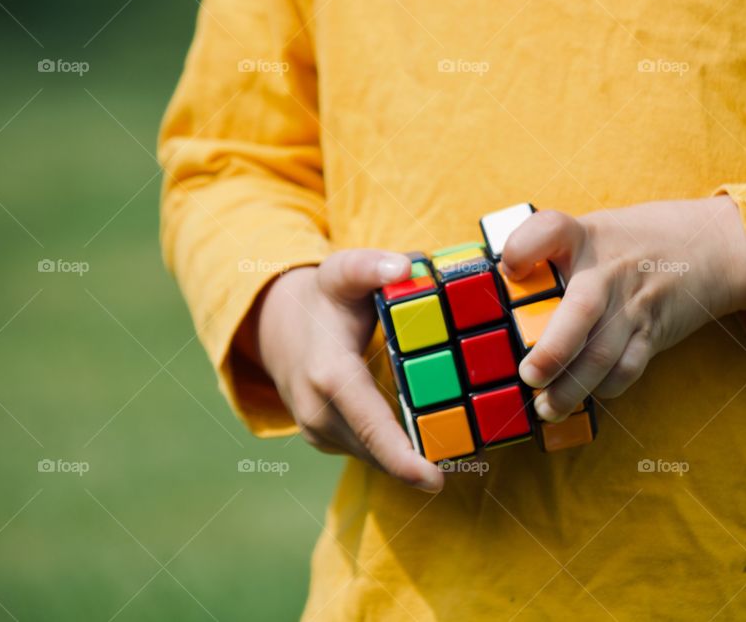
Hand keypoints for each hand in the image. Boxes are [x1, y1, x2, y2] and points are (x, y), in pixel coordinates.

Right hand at [256, 250, 444, 492]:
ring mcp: (317, 430)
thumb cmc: (321, 298)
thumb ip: (370, 266)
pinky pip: (366, 451)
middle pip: (378, 449)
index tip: (434, 480)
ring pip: (373, 455)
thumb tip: (404, 265)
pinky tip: (425, 439)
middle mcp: (318, 411)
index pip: (369, 424)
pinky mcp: (324, 439)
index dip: (401, 457)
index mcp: (328, 374)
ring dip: (411, 455)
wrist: (276, 325)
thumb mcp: (341, 272)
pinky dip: (394, 449)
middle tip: (469, 453)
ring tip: (455, 444)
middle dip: (422, 459)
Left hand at [501, 196, 745, 421]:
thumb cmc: (630, 242)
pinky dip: (604, 388)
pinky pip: (628, 368)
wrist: (710, 245)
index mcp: (582, 236)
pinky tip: (584, 396)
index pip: (548, 230)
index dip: (524, 248)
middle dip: (553, 350)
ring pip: (603, 353)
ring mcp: (632, 303)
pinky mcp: (652, 332)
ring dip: (572, 387)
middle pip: (582, 310)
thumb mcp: (589, 231)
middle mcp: (607, 270)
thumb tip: (497, 287)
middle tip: (528, 376)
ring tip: (546, 408)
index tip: (510, 269)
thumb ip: (549, 253)